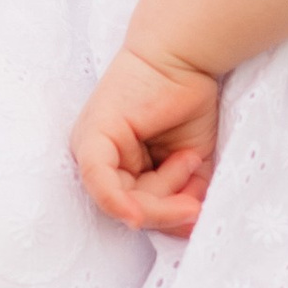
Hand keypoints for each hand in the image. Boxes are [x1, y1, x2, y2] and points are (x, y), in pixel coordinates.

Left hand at [71, 41, 221, 234]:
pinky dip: (117, 202)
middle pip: (129, 208)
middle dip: (166, 208)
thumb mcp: (192, 163)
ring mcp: (91, 148)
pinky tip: (134, 214)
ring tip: (187, 159)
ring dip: (162, 193)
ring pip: (122, 199)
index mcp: (117, 165)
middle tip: (195, 198)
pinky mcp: (92, 138)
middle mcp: (98, 159)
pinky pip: (98, 181)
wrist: (184, 56)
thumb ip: (186, 198)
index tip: (197, 211)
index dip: (167, 218)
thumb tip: (188, 231)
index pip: (137, 209)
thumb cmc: (187, 102)